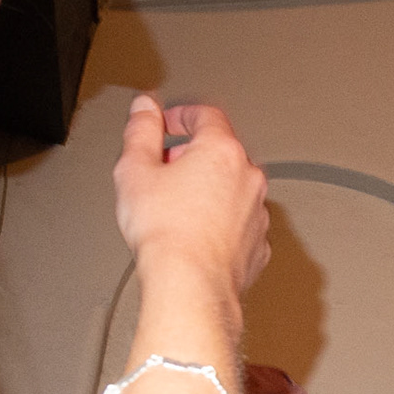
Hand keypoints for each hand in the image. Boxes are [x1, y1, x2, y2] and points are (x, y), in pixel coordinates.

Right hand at [113, 93, 270, 296]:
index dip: (182, 115)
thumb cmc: (166, 233)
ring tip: (177, 207)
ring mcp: (258, 212)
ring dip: (209, 189)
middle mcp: (248, 178)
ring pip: (233, 188)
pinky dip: (221, 221)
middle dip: (192, 155)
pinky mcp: (258, 244)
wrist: (191, 284)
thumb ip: (141, 130)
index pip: (206, 116)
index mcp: (222, 151)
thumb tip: (145, 108)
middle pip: (221, 152)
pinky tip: (197, 233)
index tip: (168, 123)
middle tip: (165, 170)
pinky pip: (238, 221)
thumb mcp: (136, 169)